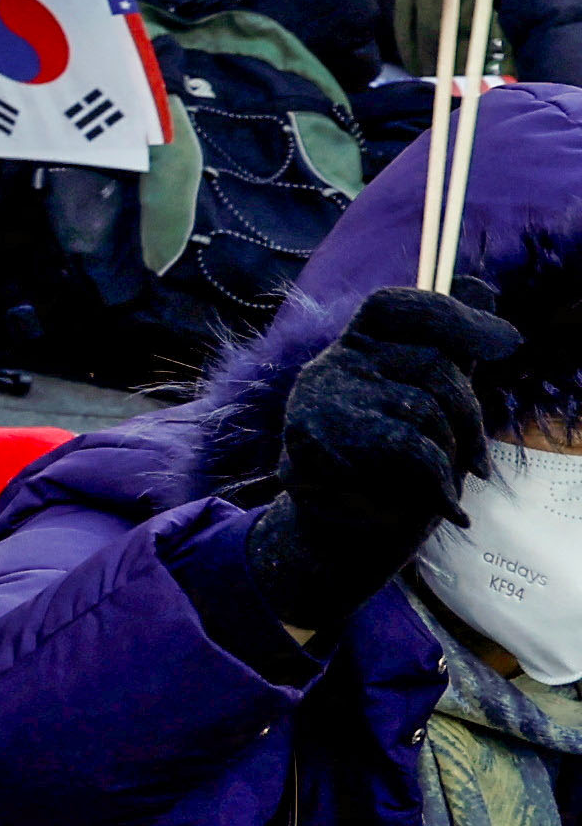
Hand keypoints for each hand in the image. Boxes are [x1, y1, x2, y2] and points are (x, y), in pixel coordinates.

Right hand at [256, 285, 526, 633]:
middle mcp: (330, 365)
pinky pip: (409, 445)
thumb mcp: (429, 403)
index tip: (508, 344)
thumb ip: (452, 349)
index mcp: (354, 350)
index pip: (394, 306)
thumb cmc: (393, 470)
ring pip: (424, 408)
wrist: (347, 539)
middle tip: (478, 464)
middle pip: (429, 364)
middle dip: (471, 416)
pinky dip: (439, 482)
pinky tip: (445, 508)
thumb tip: (481, 285)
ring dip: (454, 456)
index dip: (449, 315)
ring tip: (446, 486)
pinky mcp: (316, 442)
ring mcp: (318, 400)